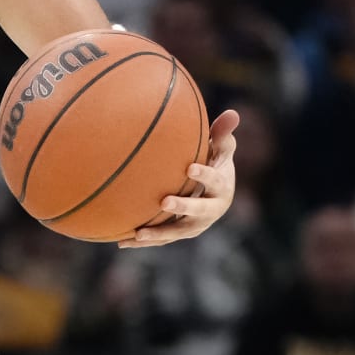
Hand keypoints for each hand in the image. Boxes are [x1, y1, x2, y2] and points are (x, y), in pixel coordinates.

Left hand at [120, 109, 238, 248]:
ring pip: (178, 231)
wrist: (216, 194)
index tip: (190, 168)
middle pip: (199, 211)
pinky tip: (122, 242)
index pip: (215, 180)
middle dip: (183, 207)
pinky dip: (144, 241)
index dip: (205, 175)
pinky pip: (162, 239)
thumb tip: (232, 112)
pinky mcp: (181, 233)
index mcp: (222, 187)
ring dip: (159, 233)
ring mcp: (197, 225)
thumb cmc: (214, 163)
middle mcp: (212, 210)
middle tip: (164, 201)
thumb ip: (223, 133)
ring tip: (138, 233)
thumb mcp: (221, 149)